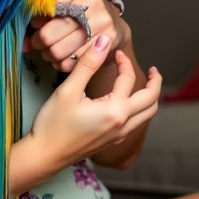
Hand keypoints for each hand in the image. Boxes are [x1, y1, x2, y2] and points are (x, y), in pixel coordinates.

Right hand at [25, 33, 161, 167]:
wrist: (43, 156)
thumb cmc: (52, 124)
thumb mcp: (68, 90)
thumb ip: (88, 64)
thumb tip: (104, 41)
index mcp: (115, 110)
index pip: (128, 79)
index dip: (124, 62)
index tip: (115, 53)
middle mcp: (122, 124)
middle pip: (152, 100)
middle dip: (155, 82)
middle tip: (153, 70)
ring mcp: (118, 136)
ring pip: (147, 115)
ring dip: (150, 98)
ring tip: (146, 85)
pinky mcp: (112, 142)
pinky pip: (136, 124)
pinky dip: (140, 110)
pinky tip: (127, 102)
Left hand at [27, 0, 129, 72]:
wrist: (114, 27)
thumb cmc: (83, 15)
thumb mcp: (68, 3)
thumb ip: (43, 15)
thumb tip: (24, 43)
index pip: (49, 6)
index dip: (37, 19)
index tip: (37, 23)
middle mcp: (93, 7)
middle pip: (49, 34)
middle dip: (39, 41)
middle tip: (40, 41)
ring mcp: (101, 27)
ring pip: (57, 51)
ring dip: (49, 54)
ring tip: (51, 50)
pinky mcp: (104, 46)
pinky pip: (69, 63)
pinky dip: (61, 64)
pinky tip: (63, 57)